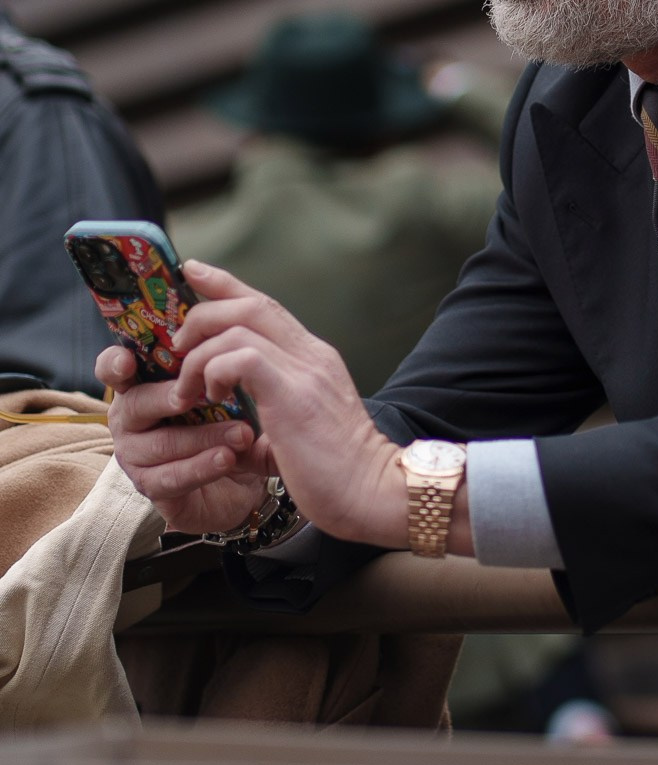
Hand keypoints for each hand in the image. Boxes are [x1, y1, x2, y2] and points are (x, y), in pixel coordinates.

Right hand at [99, 343, 272, 535]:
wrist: (238, 480)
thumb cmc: (222, 422)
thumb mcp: (220, 391)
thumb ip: (211, 368)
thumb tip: (228, 342)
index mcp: (139, 385)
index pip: (112, 368)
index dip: (115, 363)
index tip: (128, 360)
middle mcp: (128, 419)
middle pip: (137, 403)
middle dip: (173, 397)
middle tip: (209, 391)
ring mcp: (134, 455)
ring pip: (161, 443)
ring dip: (205, 436)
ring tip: (242, 433)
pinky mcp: (150, 487)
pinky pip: (171, 477)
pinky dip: (202, 467)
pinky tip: (227, 458)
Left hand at [165, 261, 409, 548]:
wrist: (372, 493)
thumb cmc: (336, 475)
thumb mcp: (296, 436)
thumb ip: (266, 422)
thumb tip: (233, 434)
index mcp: (313, 359)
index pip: (266, 305)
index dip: (225, 284)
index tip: (193, 271)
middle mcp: (311, 354)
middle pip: (249, 304)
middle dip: (202, 313)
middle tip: (177, 345)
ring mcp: (305, 369)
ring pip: (237, 326)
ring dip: (200, 353)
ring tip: (189, 389)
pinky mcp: (293, 392)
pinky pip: (240, 357)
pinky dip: (214, 370)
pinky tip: (212, 397)